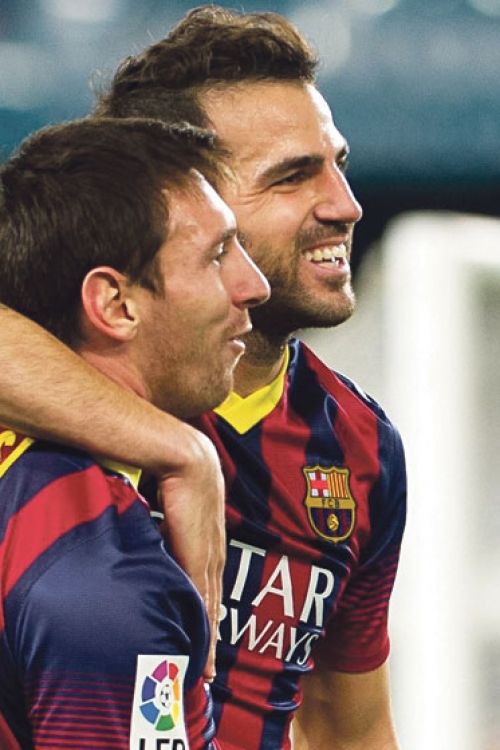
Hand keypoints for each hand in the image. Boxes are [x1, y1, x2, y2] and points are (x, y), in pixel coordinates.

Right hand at [157, 430, 225, 681]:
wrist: (184, 453)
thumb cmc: (172, 469)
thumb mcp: (168, 501)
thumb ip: (162, 520)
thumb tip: (148, 528)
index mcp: (208, 535)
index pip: (209, 581)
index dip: (207, 610)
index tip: (205, 634)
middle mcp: (214, 548)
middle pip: (213, 600)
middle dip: (209, 634)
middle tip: (206, 668)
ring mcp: (209, 552)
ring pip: (210, 604)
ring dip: (206, 637)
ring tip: (203, 667)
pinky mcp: (198, 553)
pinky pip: (200, 595)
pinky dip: (201, 622)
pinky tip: (200, 644)